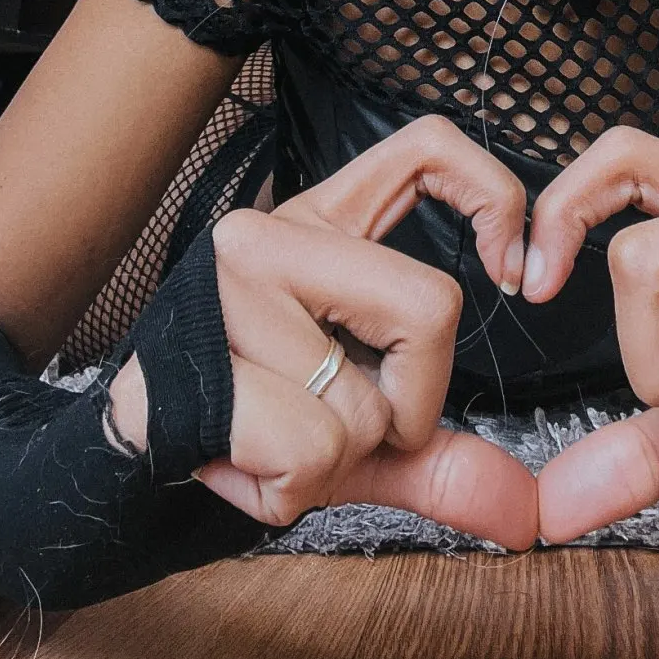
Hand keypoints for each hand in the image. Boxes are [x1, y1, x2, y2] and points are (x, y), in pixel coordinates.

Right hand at [110, 117, 537, 547]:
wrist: (136, 455)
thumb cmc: (254, 417)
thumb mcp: (360, 425)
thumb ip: (442, 458)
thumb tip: (522, 512)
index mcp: (324, 220)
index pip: (429, 146)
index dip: (495, 196)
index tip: (514, 274)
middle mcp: (274, 232)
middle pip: (433, 308)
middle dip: (414, 405)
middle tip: (348, 421)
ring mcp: (232, 284)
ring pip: (367, 404)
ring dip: (340, 459)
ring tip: (277, 436)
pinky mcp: (205, 354)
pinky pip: (313, 451)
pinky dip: (294, 489)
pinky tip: (246, 461)